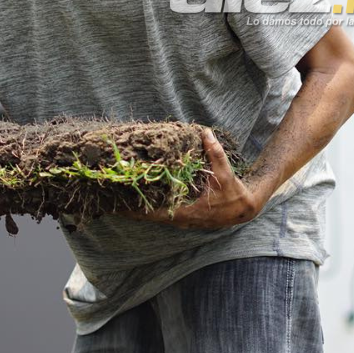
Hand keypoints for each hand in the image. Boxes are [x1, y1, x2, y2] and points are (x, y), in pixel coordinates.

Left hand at [115, 128, 271, 229]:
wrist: (243, 210)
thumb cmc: (233, 194)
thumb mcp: (225, 174)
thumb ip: (215, 154)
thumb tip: (205, 132)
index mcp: (187, 212)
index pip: (155, 214)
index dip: (136, 210)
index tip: (119, 204)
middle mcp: (181, 219)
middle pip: (149, 217)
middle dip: (130, 209)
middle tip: (111, 198)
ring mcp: (182, 220)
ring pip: (154, 216)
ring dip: (138, 209)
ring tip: (119, 198)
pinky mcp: (183, 216)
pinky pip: (161, 213)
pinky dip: (149, 208)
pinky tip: (139, 198)